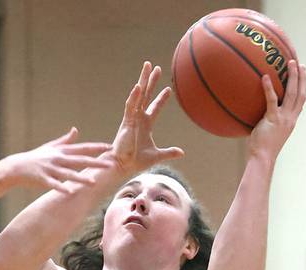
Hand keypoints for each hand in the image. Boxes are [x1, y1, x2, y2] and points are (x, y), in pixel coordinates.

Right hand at [2, 128, 112, 192]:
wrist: (16, 167)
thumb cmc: (35, 157)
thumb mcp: (50, 147)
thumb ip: (65, 140)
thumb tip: (75, 129)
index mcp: (61, 151)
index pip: (82, 148)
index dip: (96, 148)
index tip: (110, 148)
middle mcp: (57, 158)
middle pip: (79, 160)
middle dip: (95, 163)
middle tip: (109, 165)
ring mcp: (49, 169)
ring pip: (68, 174)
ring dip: (81, 178)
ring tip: (93, 183)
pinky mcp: (42, 179)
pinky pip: (53, 184)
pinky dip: (61, 188)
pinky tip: (70, 192)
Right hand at [108, 61, 183, 175]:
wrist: (124, 166)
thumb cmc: (136, 161)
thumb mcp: (157, 155)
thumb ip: (169, 152)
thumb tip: (182, 152)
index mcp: (145, 124)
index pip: (154, 107)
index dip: (161, 99)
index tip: (169, 89)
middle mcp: (138, 118)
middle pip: (145, 95)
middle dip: (150, 81)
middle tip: (156, 67)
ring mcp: (132, 118)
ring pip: (138, 95)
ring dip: (143, 80)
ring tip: (147, 66)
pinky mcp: (126, 122)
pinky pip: (130, 106)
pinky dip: (134, 96)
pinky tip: (138, 85)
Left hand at [248, 60, 305, 160]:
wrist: (262, 157)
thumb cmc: (261, 147)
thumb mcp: (269, 131)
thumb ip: (268, 121)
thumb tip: (256, 113)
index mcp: (291, 120)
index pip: (301, 100)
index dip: (303, 86)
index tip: (302, 75)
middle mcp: (291, 117)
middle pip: (300, 93)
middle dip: (301, 77)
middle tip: (298, 64)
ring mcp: (283, 118)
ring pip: (292, 93)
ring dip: (292, 77)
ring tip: (290, 63)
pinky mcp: (272, 119)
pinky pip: (272, 100)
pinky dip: (269, 88)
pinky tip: (264, 77)